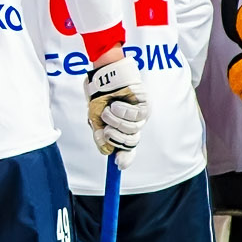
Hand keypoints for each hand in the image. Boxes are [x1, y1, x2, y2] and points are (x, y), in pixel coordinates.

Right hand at [85, 52, 147, 168]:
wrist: (104, 76)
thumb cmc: (100, 96)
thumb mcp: (95, 119)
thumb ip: (100, 136)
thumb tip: (107, 152)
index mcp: (121, 129)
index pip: (127, 147)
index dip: (125, 158)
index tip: (119, 165)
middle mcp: (133, 124)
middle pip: (130, 142)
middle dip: (115, 137)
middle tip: (106, 127)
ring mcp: (141, 115)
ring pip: (133, 130)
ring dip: (116, 121)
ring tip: (109, 109)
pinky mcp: (146, 104)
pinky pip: (137, 116)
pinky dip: (124, 111)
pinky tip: (117, 103)